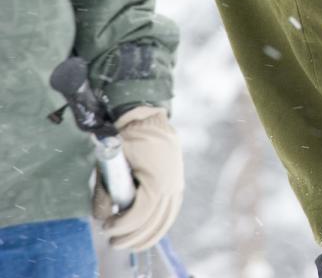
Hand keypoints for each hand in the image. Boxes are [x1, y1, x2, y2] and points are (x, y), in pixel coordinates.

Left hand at [92, 106, 182, 250]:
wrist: (149, 118)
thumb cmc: (127, 138)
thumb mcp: (111, 164)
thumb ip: (105, 192)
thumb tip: (102, 216)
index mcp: (158, 179)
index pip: (141, 213)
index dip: (123, 226)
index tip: (107, 228)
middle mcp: (172, 184)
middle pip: (154, 221)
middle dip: (133, 236)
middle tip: (114, 242)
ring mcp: (177, 184)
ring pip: (165, 219)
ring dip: (148, 235)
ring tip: (130, 243)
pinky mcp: (178, 184)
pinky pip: (171, 211)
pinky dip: (160, 224)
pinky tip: (148, 232)